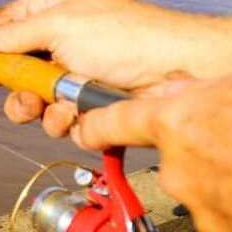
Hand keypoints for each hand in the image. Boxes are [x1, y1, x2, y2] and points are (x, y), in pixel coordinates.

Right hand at [0, 0, 231, 136]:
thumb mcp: (61, 23)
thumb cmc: (125, 35)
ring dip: (30, 104)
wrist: (178, 72)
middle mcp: (60, 42)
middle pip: (7, 65)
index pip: (2, 22)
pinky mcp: (87, 106)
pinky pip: (57, 119)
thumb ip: (16, 32)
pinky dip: (62, 118)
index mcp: (53, 10)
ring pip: (29, 99)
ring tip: (41, 103)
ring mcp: (73, 75)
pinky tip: (74, 112)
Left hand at [74, 76, 231, 231]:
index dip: (96, 125)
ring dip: (222, 181)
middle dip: (198, 153)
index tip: (87, 128)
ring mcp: (204, 205)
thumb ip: (196, 92)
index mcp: (176, 124)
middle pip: (170, 160)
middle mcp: (180, 167)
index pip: (110, 122)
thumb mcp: (227, 87)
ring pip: (200, 192)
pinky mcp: (222, 228)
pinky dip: (229, 203)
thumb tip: (176, 91)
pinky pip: (219, 215)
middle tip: (228, 144)